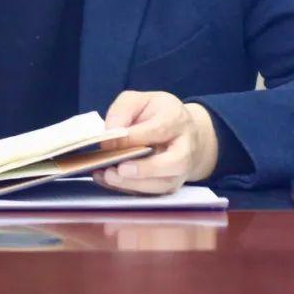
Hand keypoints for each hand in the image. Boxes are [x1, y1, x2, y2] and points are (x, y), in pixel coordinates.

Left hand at [94, 91, 218, 194]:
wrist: (182, 131)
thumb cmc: (156, 113)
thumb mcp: (138, 100)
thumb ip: (123, 111)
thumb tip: (110, 135)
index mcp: (177, 119)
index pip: (159, 129)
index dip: (134, 137)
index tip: (109, 141)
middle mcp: (185, 146)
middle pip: (174, 162)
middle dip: (145, 168)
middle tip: (120, 169)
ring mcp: (181, 170)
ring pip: (164, 183)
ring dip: (134, 184)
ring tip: (109, 177)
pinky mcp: (171, 185)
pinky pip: (153, 193)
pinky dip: (130, 189)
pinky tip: (109, 181)